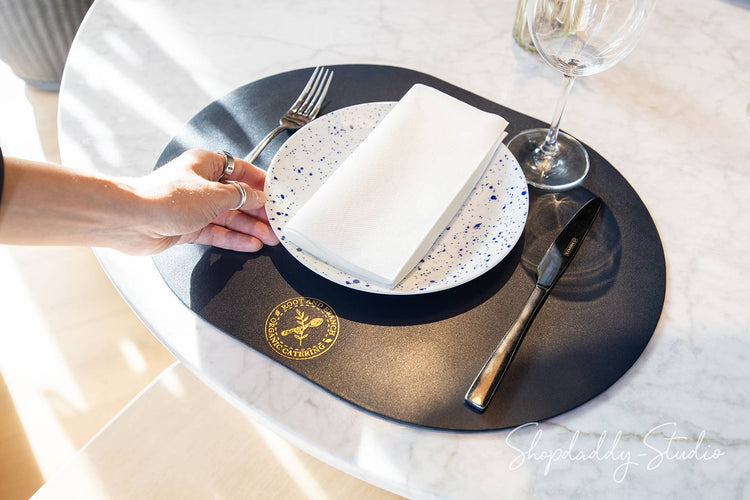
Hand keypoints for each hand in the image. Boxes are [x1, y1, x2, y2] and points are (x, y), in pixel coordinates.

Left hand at [130, 149, 279, 253]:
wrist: (131, 220)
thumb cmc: (164, 197)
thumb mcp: (215, 194)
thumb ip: (241, 196)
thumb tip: (258, 197)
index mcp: (205, 164)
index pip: (241, 170)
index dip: (260, 182)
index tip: (276, 193)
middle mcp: (200, 184)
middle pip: (236, 196)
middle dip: (258, 210)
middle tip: (276, 221)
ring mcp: (194, 207)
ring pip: (228, 216)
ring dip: (249, 227)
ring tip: (269, 237)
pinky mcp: (188, 227)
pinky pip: (217, 232)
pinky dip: (234, 238)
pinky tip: (250, 243)